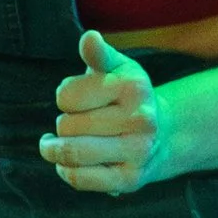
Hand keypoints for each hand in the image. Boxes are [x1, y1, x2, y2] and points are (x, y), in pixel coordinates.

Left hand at [40, 30, 169, 194]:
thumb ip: (98, 54)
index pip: (66, 96)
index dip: (64, 97)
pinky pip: (80, 179)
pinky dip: (66, 171)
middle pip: (67, 126)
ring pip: (72, 153)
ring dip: (55, 150)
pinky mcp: (130, 180)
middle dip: (63, 124)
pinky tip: (66, 164)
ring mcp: (137, 152)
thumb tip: (89, 38)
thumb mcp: (116, 69)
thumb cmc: (127, 97)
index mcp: (133, 87)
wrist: (164, 135)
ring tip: (53, 146)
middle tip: (73, 123)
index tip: (73, 99)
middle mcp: (141, 120)